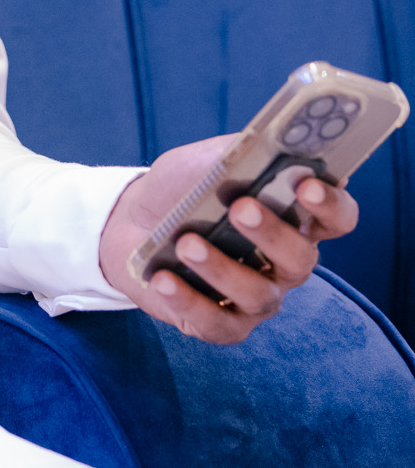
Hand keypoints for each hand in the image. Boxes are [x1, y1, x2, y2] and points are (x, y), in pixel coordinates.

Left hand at [98, 135, 357, 344]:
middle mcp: (285, 264)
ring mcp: (256, 298)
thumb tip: (271, 143)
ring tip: (186, 242)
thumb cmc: (183, 189)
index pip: (337, 217)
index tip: (307, 184)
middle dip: (272, 234)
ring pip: (259, 295)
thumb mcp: (208, 161)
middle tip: (240, 207)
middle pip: (301, 259)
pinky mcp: (222, 324)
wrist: (131, 221)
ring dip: (222, 269)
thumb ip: (241, 153)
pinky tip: (163, 279)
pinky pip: (216, 324)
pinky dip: (188, 302)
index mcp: (295, 219)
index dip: (330, 204)